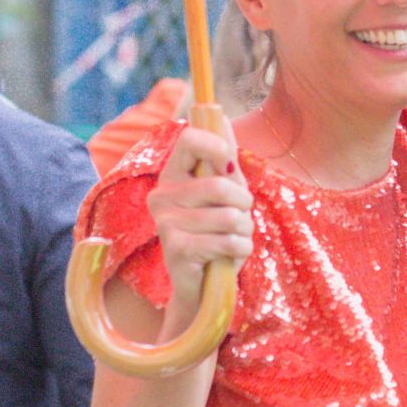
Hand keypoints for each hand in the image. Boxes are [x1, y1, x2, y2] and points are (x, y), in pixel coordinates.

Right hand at [147, 121, 253, 314]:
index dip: (216, 145)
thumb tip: (222, 116)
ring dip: (245, 230)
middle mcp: (162, 196)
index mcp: (172, 177)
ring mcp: (165, 223)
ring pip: (228, 216)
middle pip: (219, 184)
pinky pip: (227, 241)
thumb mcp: (225, 196)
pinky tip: (231, 256)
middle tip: (241, 217)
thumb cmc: (216, 237)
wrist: (202, 290)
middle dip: (244, 203)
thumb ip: (224, 160)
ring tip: (235, 238)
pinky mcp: (176, 249)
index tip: (230, 161)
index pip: (188, 140)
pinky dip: (241, 249)